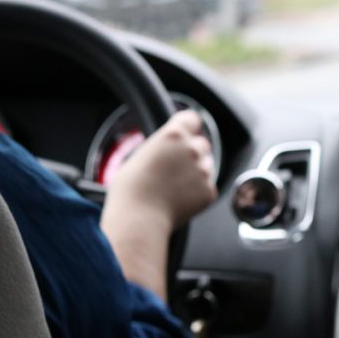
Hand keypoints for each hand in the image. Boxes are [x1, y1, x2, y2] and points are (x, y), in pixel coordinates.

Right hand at [100, 110, 216, 299]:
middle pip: (201, 143)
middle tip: (175, 167)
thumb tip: (168, 147)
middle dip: (192, 152)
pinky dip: (197, 193)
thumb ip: (161, 146)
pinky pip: (206, 187)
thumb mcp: (140, 156)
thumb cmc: (130, 190)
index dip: (188, 126)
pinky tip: (179, 199)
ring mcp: (203, 170)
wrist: (138, 219)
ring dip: (196, 172)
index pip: (192, 119)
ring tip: (173, 187)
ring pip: (206, 166)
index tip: (187, 132)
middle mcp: (192, 149)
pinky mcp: (208, 191)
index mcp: (173, 135)